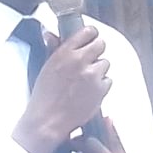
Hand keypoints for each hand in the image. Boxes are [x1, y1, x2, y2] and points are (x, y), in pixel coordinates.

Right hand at [12, 26, 110, 152]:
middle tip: (90, 60)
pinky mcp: (100, 90)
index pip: (87, 32)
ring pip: (105, 63)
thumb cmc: (44, 97)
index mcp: (65, 53)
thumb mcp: (46, 67)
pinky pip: (108, 80)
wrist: (48, 120)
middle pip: (101, 44)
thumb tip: (51, 35)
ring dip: (98, 69)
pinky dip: (101, 85)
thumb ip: (53, 48)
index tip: (90, 38)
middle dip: (96, 51)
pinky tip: (89, 91)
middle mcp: (80, 61)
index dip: (91, 35)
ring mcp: (92, 75)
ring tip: (86, 80)